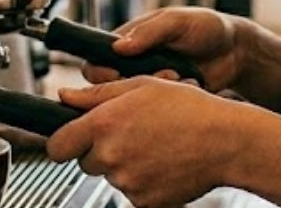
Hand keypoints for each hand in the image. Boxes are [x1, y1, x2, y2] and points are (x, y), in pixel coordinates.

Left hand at [46, 76, 235, 207]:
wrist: (224, 140)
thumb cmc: (188, 107)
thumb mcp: (142, 85)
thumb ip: (98, 93)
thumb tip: (64, 96)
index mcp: (105, 123)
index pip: (57, 145)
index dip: (63, 139)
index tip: (73, 136)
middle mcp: (110, 156)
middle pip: (85, 160)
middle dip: (100, 148)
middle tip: (133, 130)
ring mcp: (125, 183)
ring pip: (111, 174)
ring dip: (125, 161)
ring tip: (156, 142)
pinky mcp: (142, 203)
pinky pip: (132, 191)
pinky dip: (143, 178)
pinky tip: (164, 160)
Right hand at [82, 6, 240, 92]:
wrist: (235, 51)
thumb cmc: (207, 27)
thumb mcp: (178, 21)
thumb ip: (150, 31)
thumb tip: (118, 46)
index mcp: (132, 40)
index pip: (97, 60)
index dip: (101, 72)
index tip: (116, 75)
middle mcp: (136, 64)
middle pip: (109, 87)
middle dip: (131, 85)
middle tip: (162, 74)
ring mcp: (150, 84)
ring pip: (132, 102)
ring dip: (152, 92)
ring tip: (179, 76)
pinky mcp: (164, 102)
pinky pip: (153, 112)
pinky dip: (168, 102)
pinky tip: (189, 85)